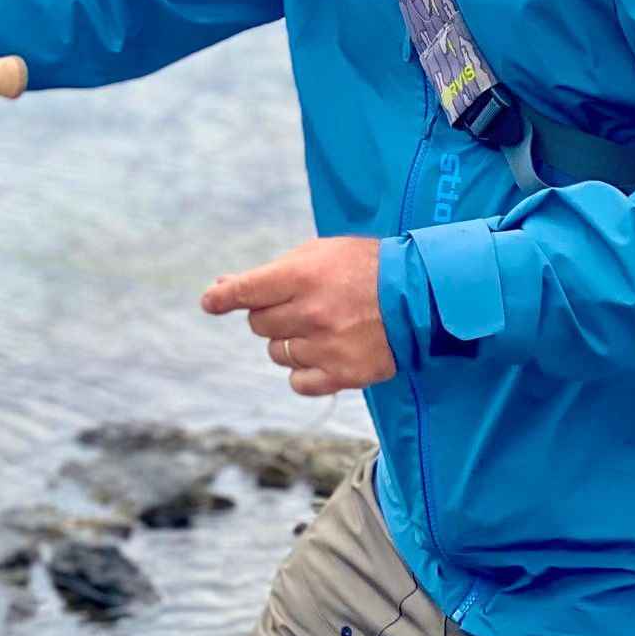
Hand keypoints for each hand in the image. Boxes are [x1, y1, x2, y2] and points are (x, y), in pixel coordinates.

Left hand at [202, 237, 396, 395]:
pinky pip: (297, 382)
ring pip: (276, 353)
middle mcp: (310, 313)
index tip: (210, 301)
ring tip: (319, 327)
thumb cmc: (368, 268)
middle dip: (270, 314)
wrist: (424, 297)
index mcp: (303, 276)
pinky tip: (321, 354)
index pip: (245, 291)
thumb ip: (273, 270)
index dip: (222, 297)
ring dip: (288, 341)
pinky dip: (303, 370)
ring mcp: (326, 347)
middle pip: (259, 324)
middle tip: (297, 305)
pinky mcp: (342, 375)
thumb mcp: (321, 253)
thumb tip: (222, 285)